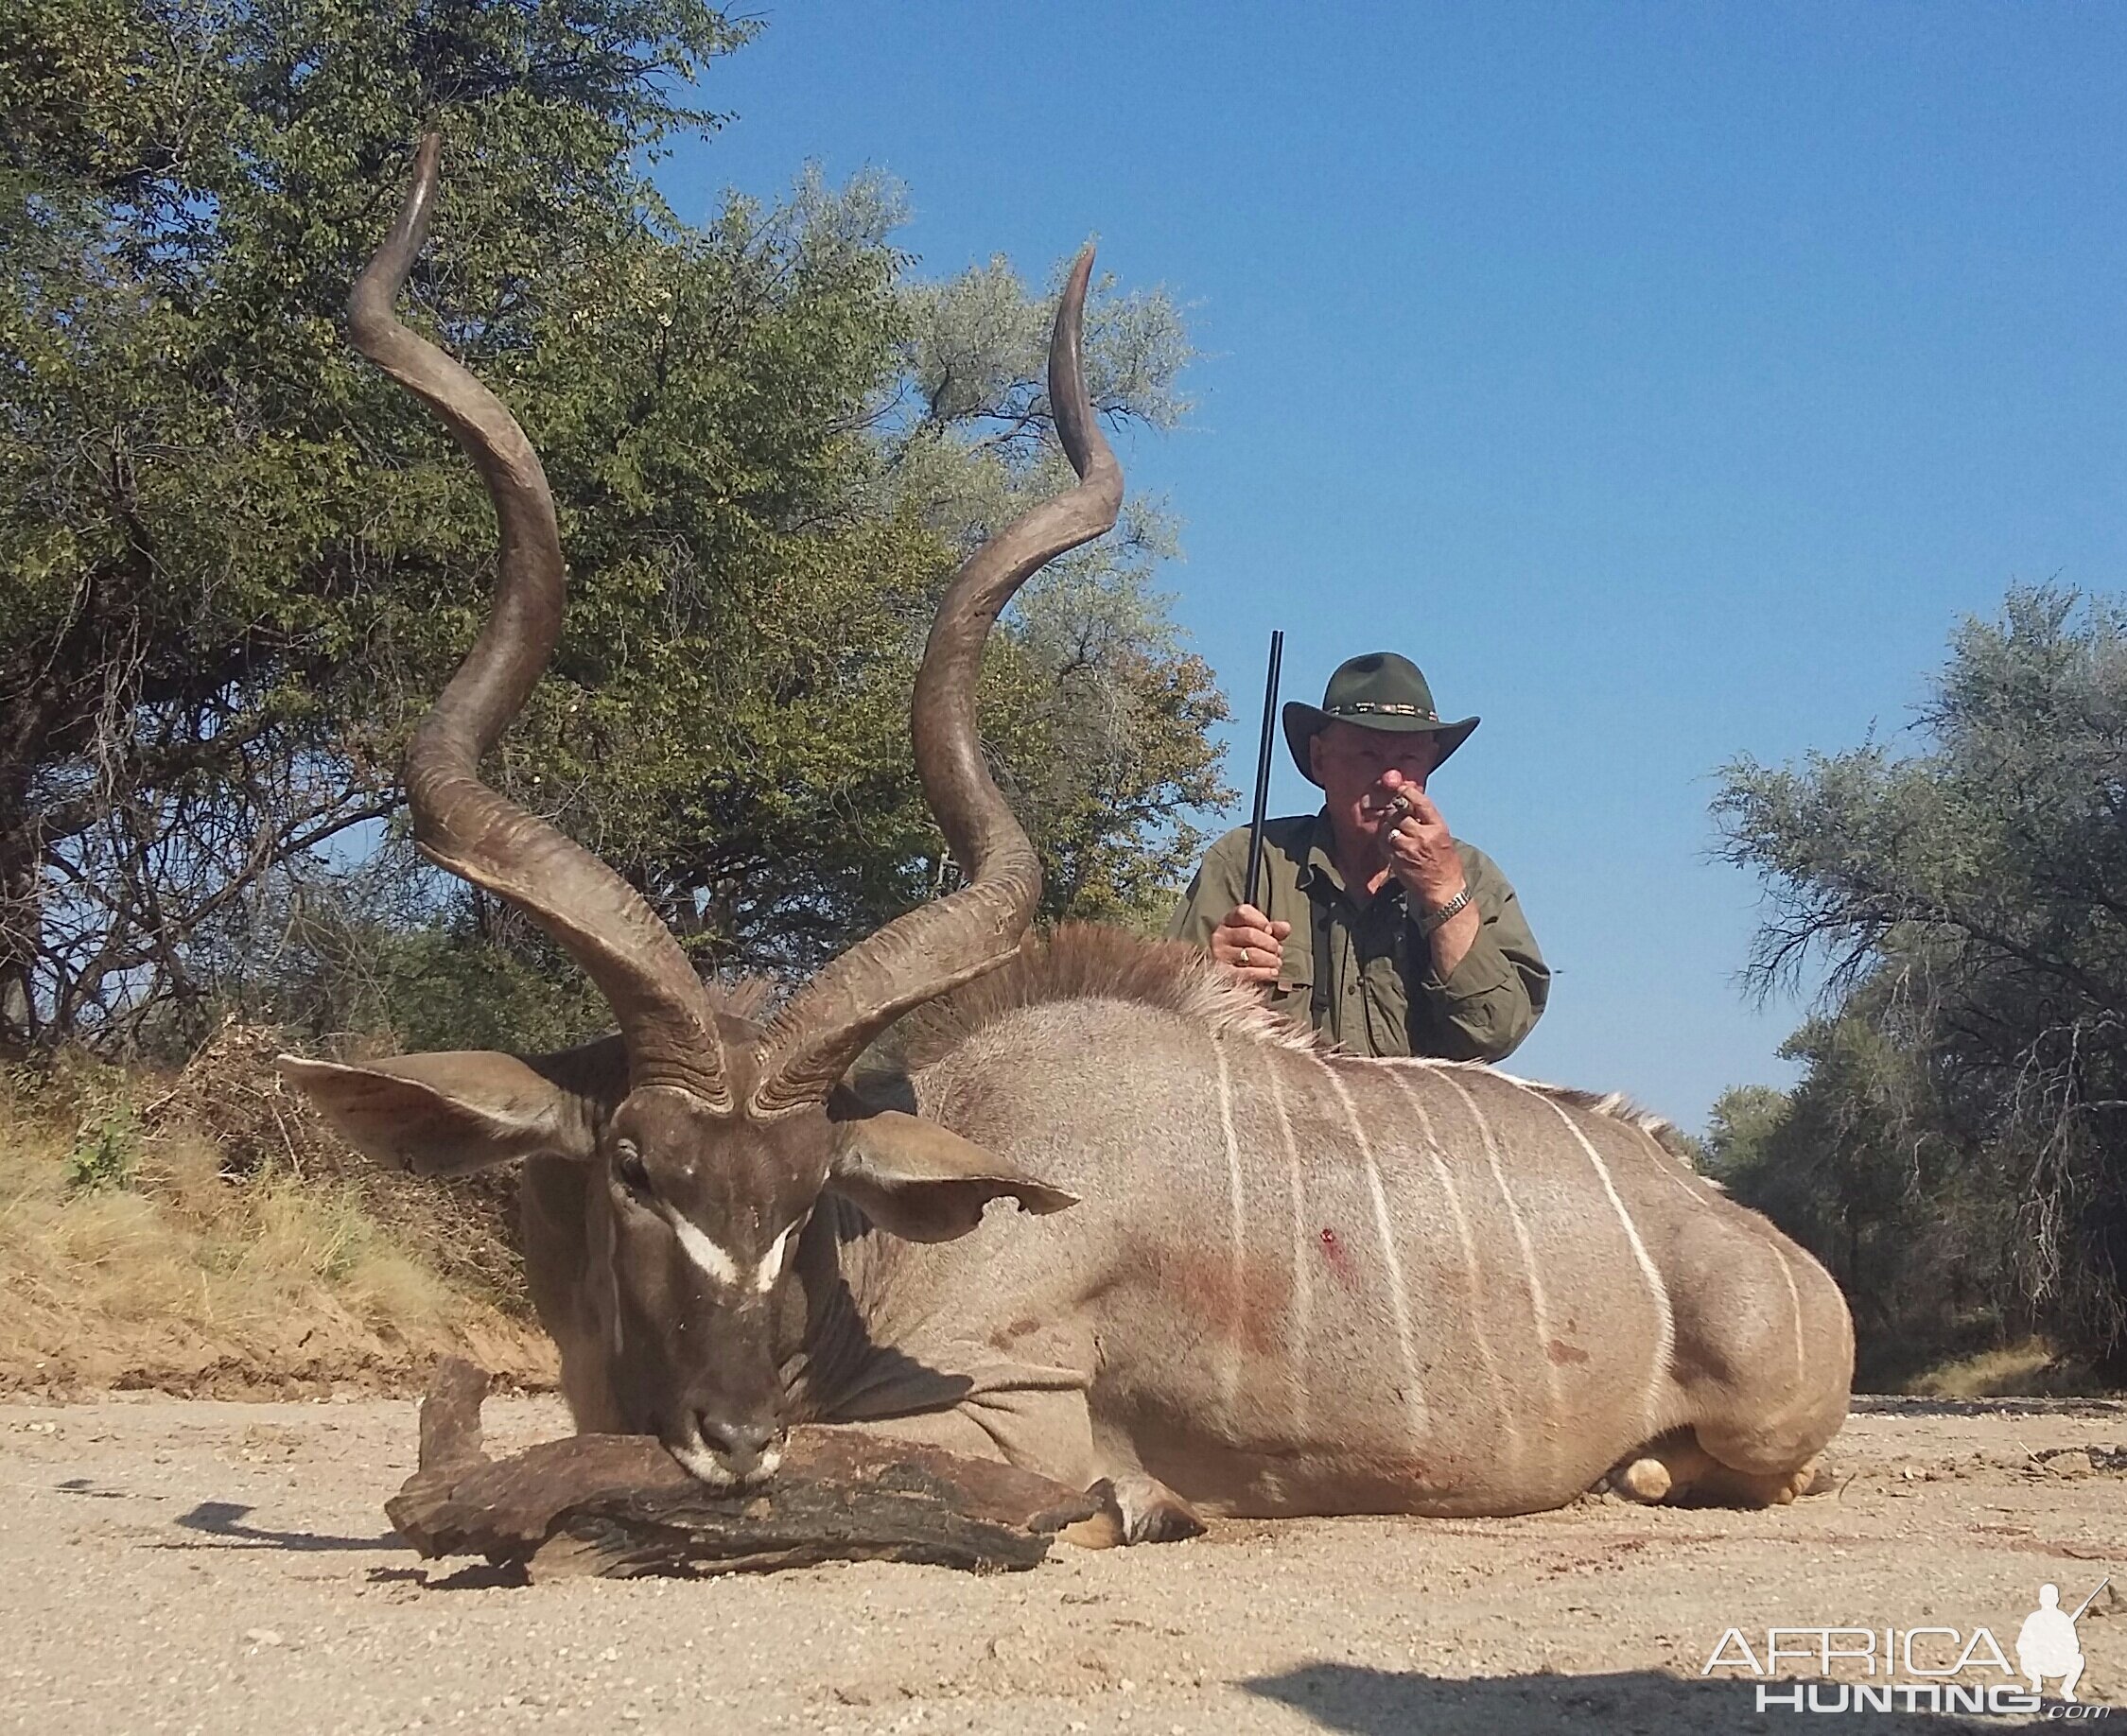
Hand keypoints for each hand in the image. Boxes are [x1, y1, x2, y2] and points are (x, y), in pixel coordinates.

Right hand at [1211, 904, 1289, 984]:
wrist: (1227, 975)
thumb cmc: (1245, 950)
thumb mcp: (1259, 936)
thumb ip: (1274, 930)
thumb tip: (1285, 927)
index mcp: (1229, 922)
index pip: (1243, 913)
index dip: (1260, 921)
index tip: (1270, 930)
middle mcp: (1221, 936)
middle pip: (1250, 934)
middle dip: (1270, 943)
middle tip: (1277, 950)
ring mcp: (1221, 955)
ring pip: (1251, 954)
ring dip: (1270, 959)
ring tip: (1276, 962)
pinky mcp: (1225, 974)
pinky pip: (1248, 972)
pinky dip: (1265, 972)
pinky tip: (1272, 972)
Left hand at [1378, 771, 1465, 909]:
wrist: (1444, 890)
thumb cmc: (1444, 862)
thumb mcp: (1442, 836)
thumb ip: (1426, 820)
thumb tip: (1409, 802)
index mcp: (1438, 827)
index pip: (1420, 802)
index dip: (1407, 792)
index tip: (1400, 789)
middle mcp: (1423, 835)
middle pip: (1399, 813)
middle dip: (1394, 811)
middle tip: (1394, 812)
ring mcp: (1409, 848)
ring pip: (1389, 826)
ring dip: (1387, 825)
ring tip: (1392, 828)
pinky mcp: (1397, 859)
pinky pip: (1383, 842)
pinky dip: (1383, 838)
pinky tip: (1388, 840)